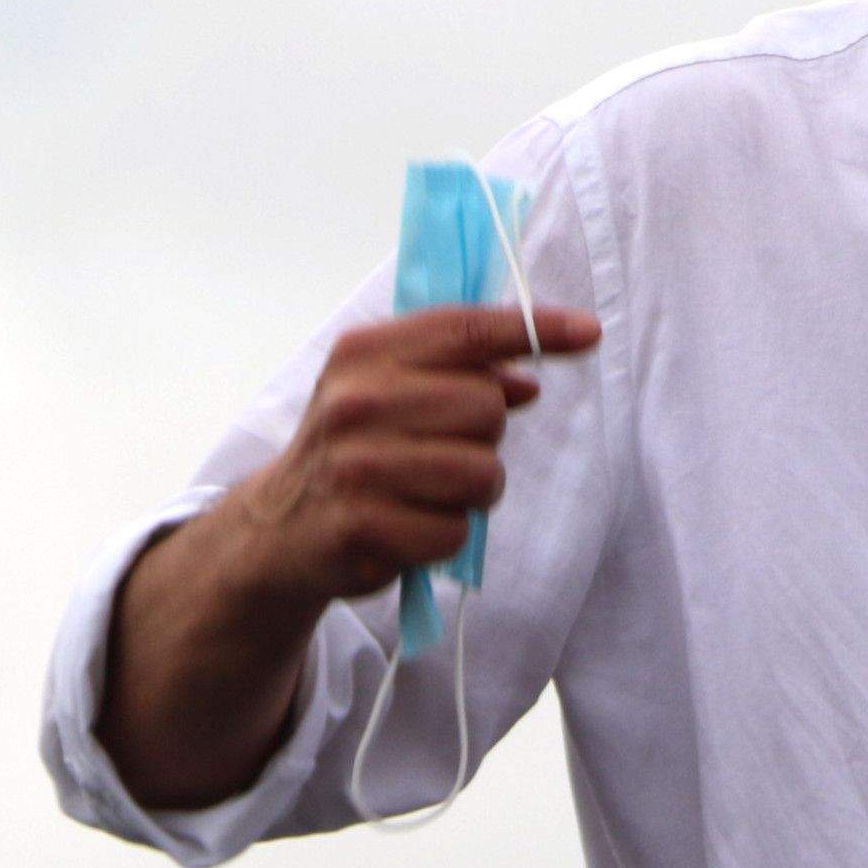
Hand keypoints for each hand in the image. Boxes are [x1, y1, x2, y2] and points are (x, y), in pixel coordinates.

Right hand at [100, 300, 597, 812]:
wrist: (279, 528)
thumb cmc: (352, 450)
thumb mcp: (388, 392)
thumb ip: (457, 373)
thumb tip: (529, 377)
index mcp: (363, 354)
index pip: (465, 330)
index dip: (534, 329)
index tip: (588, 332)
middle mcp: (355, 402)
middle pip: (486, 408)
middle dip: (483, 438)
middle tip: (441, 453)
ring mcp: (355, 466)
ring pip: (480, 474)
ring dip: (471, 494)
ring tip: (427, 494)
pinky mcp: (360, 527)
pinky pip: (453, 532)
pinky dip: (443, 537)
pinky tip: (407, 528)